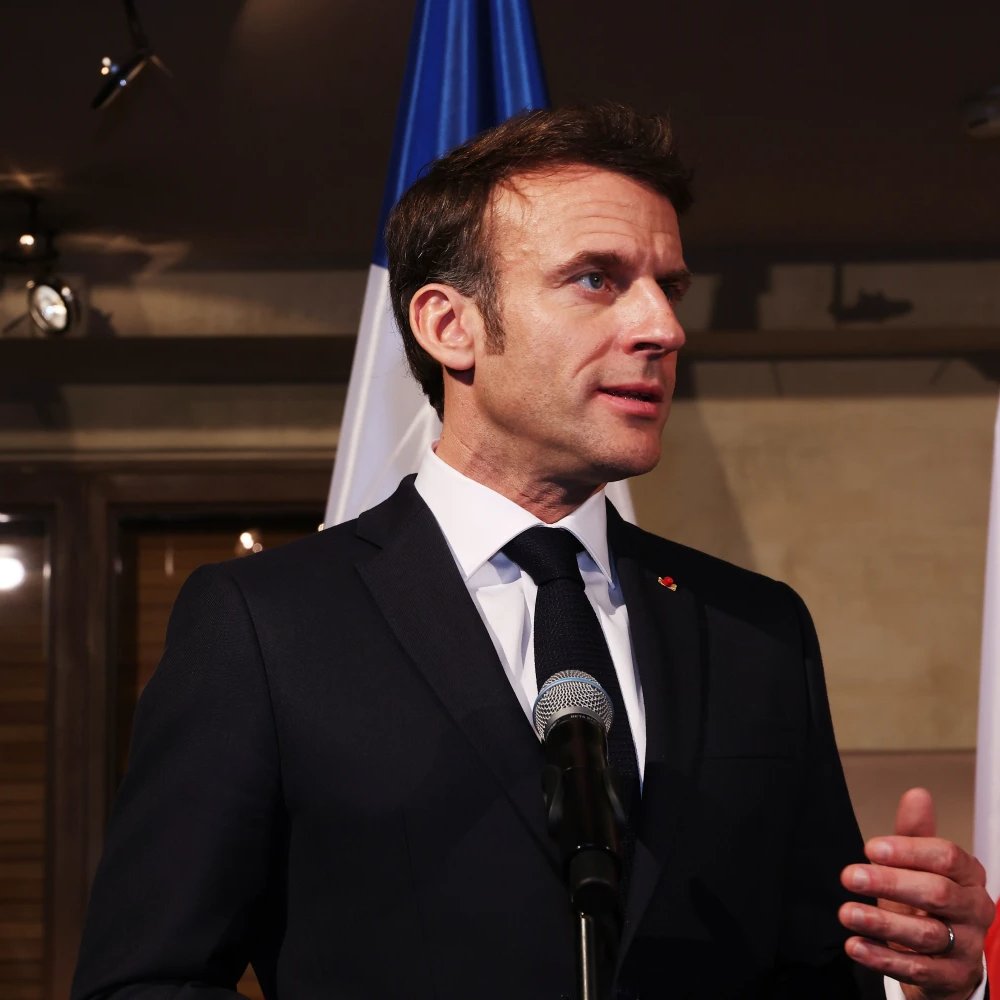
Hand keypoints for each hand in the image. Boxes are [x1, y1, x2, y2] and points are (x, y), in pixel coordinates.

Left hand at [839, 787, 994, 999]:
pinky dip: (883, 958)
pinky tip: (856, 945)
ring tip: (847, 912)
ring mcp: (966, 947)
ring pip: (926, 934)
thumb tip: (917, 795)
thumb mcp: (920, 866)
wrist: (946, 960)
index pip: (946, 858)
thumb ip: (914, 834)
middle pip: (937, 894)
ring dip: (882, 923)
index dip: (909, 851)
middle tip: (850, 876)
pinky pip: (917, 969)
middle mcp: (973, 910)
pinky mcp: (951, 977)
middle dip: (890, 883)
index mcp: (969, 876)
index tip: (871, 848)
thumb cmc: (929, 904)